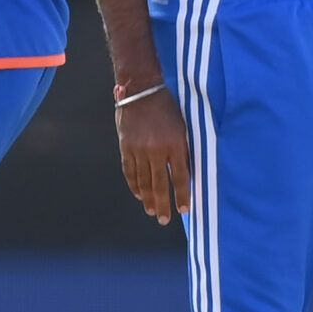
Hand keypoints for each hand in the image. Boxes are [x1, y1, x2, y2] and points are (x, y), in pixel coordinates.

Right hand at [113, 87, 191, 225]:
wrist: (141, 91)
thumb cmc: (168, 108)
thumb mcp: (183, 127)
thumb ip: (184, 150)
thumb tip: (186, 173)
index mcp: (175, 144)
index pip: (180, 177)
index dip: (182, 195)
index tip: (184, 210)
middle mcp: (157, 150)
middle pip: (160, 184)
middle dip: (163, 204)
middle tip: (164, 220)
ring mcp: (139, 149)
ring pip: (143, 180)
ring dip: (147, 198)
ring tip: (151, 211)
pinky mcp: (126, 147)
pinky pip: (130, 171)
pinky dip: (134, 184)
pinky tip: (139, 194)